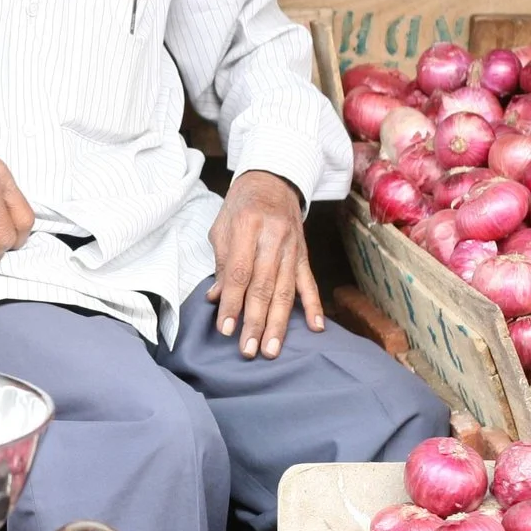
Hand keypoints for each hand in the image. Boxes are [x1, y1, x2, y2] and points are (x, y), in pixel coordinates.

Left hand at [206, 169, 323, 359]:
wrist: (273, 181)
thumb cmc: (241, 206)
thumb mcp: (222, 227)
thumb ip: (221, 262)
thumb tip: (215, 298)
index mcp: (247, 226)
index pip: (239, 272)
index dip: (232, 302)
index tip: (225, 329)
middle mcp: (273, 237)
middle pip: (263, 285)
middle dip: (255, 321)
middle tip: (248, 350)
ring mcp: (292, 246)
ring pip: (286, 290)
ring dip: (278, 323)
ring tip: (271, 349)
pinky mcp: (304, 254)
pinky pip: (309, 282)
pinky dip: (313, 305)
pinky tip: (315, 327)